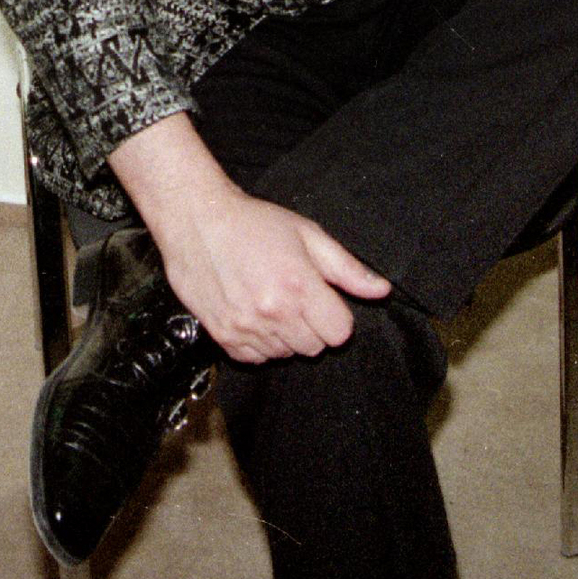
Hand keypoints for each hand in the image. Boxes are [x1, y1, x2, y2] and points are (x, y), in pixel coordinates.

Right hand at [109, 113, 390, 363]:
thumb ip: (347, 268)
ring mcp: (245, 327)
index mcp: (299, 286)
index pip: (340, 334)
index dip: (336, 316)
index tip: (322, 299)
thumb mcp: (307, 234)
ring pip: (285, 354)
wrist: (196, 220)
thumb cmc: (253, 222)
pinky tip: (252, 312)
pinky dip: (259, 342)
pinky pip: (256, 358)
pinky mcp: (222, 336)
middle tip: (294, 295)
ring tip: (270, 299)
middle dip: (312, 325)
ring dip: (285, 334)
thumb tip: (381, 290)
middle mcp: (272, 312)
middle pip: (314, 347)